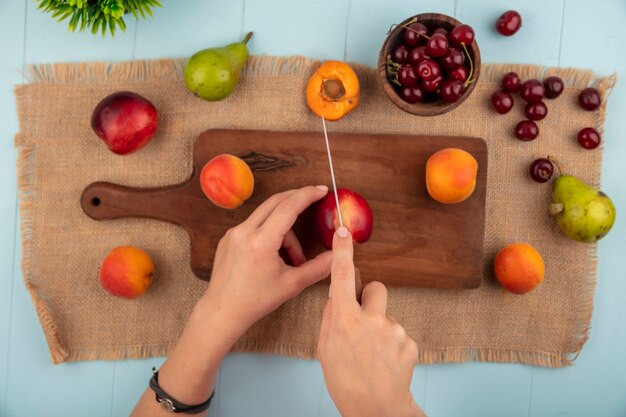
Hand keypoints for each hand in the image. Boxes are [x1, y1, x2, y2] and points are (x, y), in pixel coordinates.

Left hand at [202, 185, 332, 341]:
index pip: (288, 207)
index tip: (321, 190)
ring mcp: (233, 233)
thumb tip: (338, 255)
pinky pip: (254, 226)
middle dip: (297, 199)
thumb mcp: (292, 284)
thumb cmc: (256, 300)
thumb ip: (318, 268)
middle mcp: (244, 232)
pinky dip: (269, 233)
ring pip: (266, 216)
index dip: (307, 195)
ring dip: (285, 229)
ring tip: (293, 258)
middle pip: (276, 202)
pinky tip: (275, 256)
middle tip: (314, 199)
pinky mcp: (228, 238)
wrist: (223, 311)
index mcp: (261, 242)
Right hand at [317, 227, 424, 416]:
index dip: (343, 253)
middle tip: (364, 322)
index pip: (342, 277)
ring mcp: (394, 330)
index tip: (343, 233)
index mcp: (345, 320)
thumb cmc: (346, 382)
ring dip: (381, 328)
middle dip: (371, 299)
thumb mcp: (325, 349)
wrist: (377, 410)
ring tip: (374, 355)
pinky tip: (386, 362)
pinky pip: (399, 333)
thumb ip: (331, 319)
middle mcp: (371, 320)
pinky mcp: (410, 342)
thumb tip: (337, 298)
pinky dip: (393, 344)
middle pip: (376, 288)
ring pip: (387, 316)